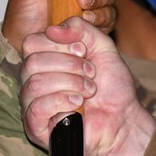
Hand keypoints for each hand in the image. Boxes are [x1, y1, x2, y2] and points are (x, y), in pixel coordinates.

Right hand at [20, 19, 154, 155]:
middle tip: (91, 74)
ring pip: (36, 83)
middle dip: (69, 65)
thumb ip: (81, 29)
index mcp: (44, 61)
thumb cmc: (112, 87)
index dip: (58, 43)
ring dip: (70, 83)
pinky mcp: (35, 127)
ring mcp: (32, 104)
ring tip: (89, 91)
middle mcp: (33, 80)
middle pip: (32, 62)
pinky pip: (36, 107)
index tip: (83, 51)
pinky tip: (77, 104)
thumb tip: (52, 29)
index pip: (31, 43)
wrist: (124, 120)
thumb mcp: (102, 47)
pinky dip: (61, 101)